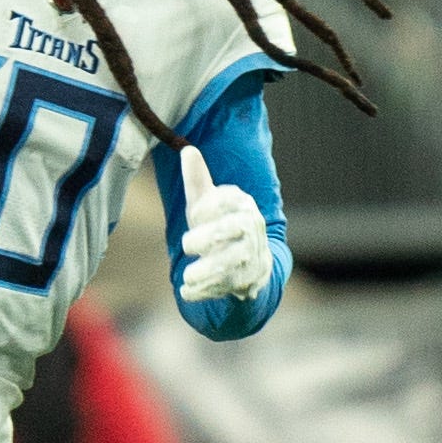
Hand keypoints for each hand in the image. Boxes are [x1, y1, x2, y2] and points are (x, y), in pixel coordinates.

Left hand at [174, 146, 272, 304]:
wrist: (246, 264)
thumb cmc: (219, 225)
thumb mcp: (206, 203)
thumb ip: (197, 180)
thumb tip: (188, 150)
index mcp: (242, 205)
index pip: (230, 198)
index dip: (211, 205)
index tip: (196, 212)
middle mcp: (252, 229)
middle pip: (235, 229)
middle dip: (209, 238)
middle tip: (187, 244)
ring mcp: (254, 256)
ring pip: (233, 262)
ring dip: (207, 271)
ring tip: (187, 277)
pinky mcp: (250, 282)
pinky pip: (228, 287)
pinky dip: (205, 292)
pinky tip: (187, 292)